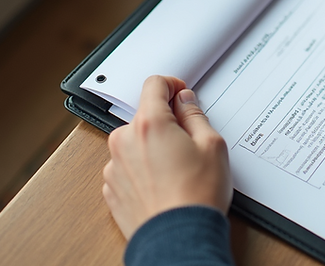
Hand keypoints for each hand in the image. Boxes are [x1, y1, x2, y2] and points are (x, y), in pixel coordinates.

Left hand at [102, 75, 231, 238]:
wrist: (178, 239)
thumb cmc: (196, 197)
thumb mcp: (212, 146)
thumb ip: (195, 116)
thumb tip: (185, 103)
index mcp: (149, 124)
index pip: (154, 85)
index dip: (171, 85)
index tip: (180, 94)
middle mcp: (124, 141)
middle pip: (144, 117)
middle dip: (165, 123)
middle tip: (188, 142)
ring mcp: (114, 166)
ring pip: (135, 143)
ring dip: (152, 148)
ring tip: (177, 170)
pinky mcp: (112, 189)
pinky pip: (127, 167)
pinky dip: (143, 170)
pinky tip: (163, 184)